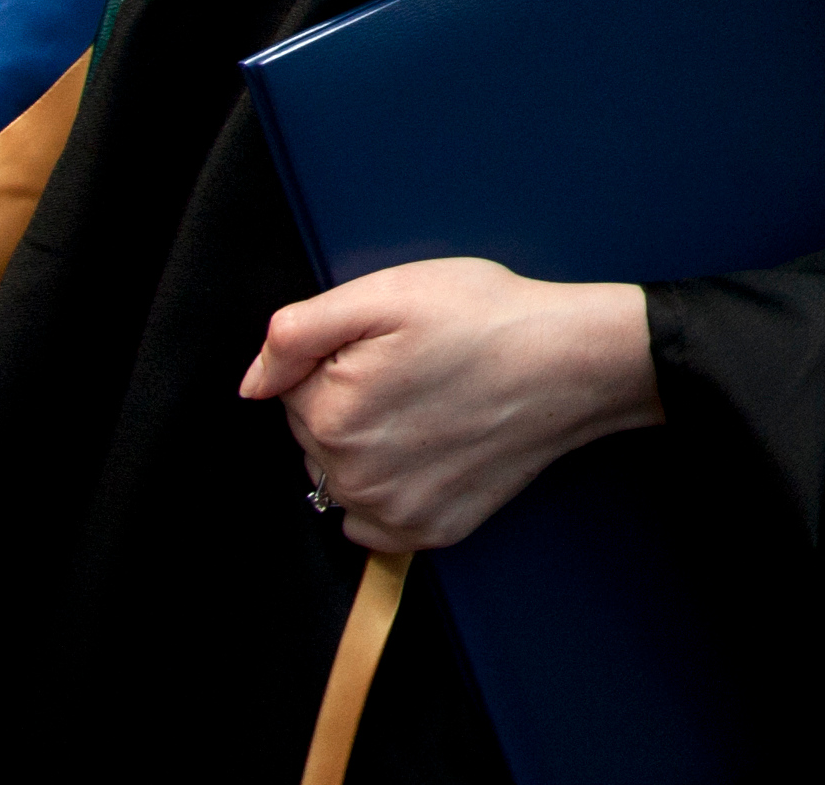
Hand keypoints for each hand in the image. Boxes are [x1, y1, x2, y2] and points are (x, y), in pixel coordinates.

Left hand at [237, 258, 662, 552]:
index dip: (336, 359)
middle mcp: (354, 478)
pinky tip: (430, 452)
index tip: (389, 347)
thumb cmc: (487, 318)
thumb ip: (298, 332)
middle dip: (347, 402)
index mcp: (333, 415)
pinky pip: (372, 521)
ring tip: (427, 407)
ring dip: (365, 447)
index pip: (291, 390)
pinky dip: (389, 490)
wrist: (572, 364)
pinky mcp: (428, 533)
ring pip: (340, 477)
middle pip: (313, 436)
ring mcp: (393, 513)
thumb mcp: (387, 292)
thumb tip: (252, 383)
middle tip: (413, 371)